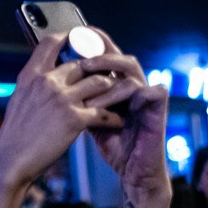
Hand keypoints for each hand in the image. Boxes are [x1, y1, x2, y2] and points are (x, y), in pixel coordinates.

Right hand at [0, 31, 121, 186]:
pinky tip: (117, 121)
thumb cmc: (15, 134)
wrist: (11, 160)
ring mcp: (62, 99)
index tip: (81, 36)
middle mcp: (47, 82)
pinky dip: (113, 117)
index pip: (51, 42)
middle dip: (99, 70)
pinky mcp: (74, 119)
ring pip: (100, 82)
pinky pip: (104, 112)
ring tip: (121, 97)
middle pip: (83, 64)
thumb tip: (49, 75)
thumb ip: (36, 84)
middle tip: (111, 77)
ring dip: (113, 90)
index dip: (69, 36)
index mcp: (31, 75)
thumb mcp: (20, 100)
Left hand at [77, 27, 169, 197]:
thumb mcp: (89, 117)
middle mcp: (133, 85)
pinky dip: (130, 93)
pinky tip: (110, 98)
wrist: (135, 170)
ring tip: (88, 77)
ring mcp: (146, 95)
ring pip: (131, 69)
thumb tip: (49, 85)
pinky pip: (149, 91)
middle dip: (99, 51)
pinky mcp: (158, 109)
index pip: (106, 56)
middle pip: (119, 55)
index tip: (71, 37)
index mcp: (116, 85)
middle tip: (79, 56)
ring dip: (109, 71)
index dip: (92, 44)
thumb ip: (77, 99)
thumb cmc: (114, 144)